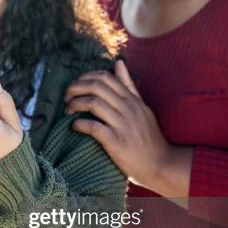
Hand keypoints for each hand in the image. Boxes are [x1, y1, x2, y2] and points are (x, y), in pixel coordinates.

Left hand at [65, 61, 191, 195]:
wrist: (162, 164)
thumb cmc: (148, 138)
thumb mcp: (141, 108)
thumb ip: (128, 86)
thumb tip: (118, 63)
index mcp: (132, 100)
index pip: (105, 77)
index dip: (85, 78)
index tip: (75, 87)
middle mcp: (128, 109)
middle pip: (97, 86)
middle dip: (75, 88)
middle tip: (66, 97)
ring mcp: (123, 125)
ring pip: (94, 103)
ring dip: (75, 104)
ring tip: (68, 111)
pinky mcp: (117, 142)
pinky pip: (94, 127)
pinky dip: (80, 124)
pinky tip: (74, 126)